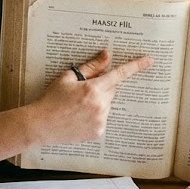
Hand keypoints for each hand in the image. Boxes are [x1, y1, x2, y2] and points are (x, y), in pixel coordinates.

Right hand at [24, 49, 153, 146]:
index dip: (135, 66)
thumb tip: (107, 55)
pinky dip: (95, 115)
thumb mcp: (68, 78)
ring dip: (99, 102)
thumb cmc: (51, 99)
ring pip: (108, 105)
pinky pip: (103, 118)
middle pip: (112, 90)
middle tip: (84, 90)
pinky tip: (79, 117)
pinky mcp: (98, 132)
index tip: (148, 61)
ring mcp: (100, 121)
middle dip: (103, 86)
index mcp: (93, 89)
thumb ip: (90, 67)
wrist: (41, 125)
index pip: (118, 74)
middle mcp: (100, 106)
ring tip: (78, 106)